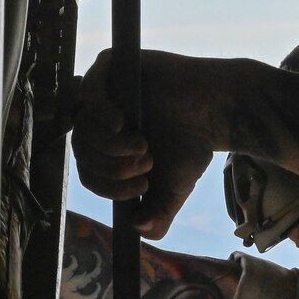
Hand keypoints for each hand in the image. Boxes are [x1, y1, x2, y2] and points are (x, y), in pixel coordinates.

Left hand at [71, 50, 228, 238]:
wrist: (215, 112)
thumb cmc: (193, 146)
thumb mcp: (174, 189)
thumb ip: (158, 214)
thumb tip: (140, 231)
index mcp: (110, 149)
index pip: (89, 172)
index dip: (109, 187)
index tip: (140, 188)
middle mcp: (102, 122)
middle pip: (82, 150)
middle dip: (113, 168)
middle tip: (146, 165)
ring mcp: (104, 94)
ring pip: (82, 126)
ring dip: (110, 146)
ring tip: (142, 146)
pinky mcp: (111, 68)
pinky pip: (87, 91)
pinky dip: (100, 113)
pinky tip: (122, 123)